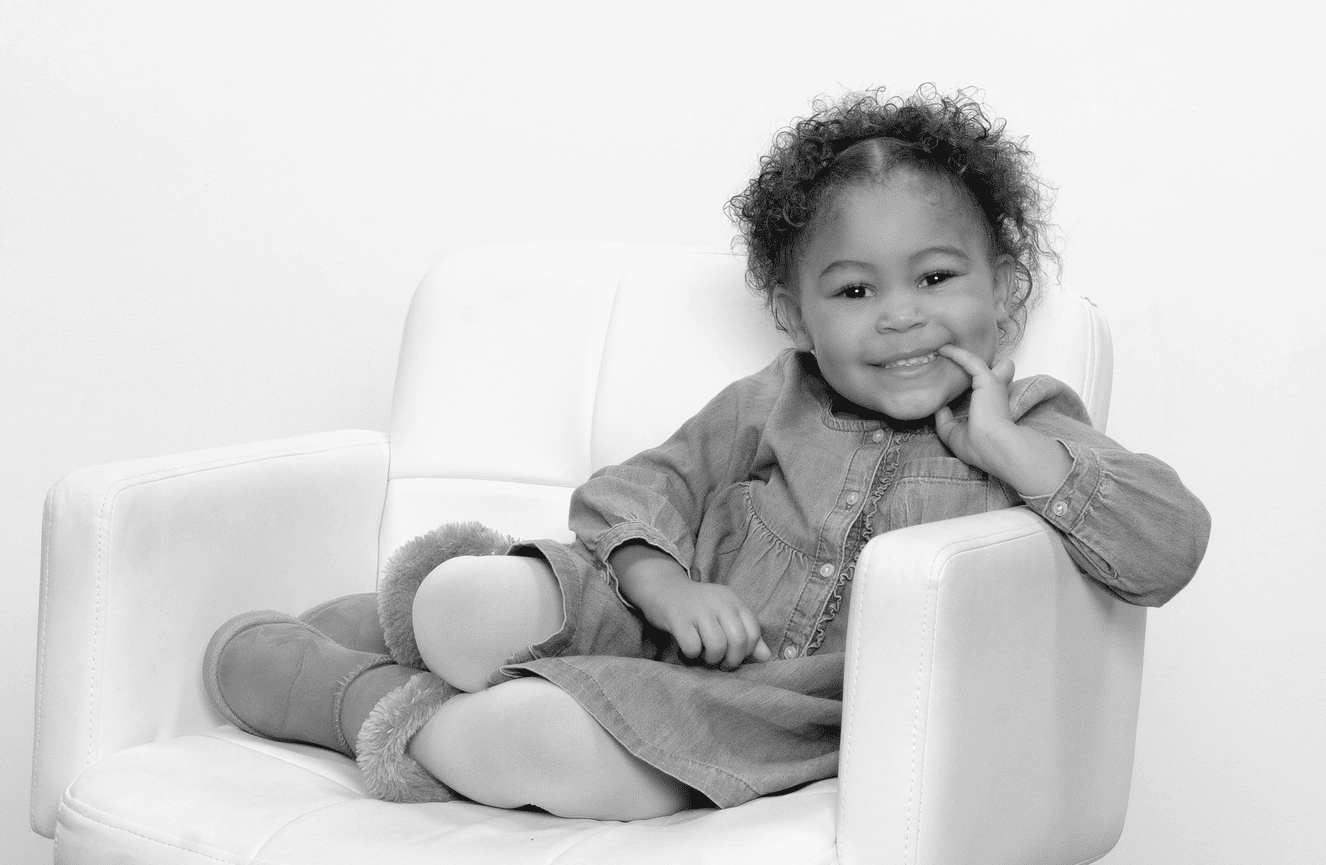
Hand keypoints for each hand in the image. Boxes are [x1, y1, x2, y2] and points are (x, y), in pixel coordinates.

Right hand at [641, 580, 772, 669]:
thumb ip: (746, 634)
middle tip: (721, 663)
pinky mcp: (678, 618)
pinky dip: (692, 654)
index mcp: (733, 600)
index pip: (754, 632)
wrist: (663, 588)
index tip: (736, 657)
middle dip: (731, 660)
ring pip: (717, 645)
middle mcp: (719, 602)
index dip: (748, 652)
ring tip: (705, 656)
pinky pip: (692, 646)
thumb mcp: (725, 614)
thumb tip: (766, 657)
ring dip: (712, 658)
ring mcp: (698, 609)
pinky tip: (689, 649)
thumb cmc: (698, 607)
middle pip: (738, 640)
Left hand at [934, 344, 1071, 496]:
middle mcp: (995, 394)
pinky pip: (970, 360)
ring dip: (962, 354)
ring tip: (943, 348)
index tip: (951, 380)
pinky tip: (943, 350)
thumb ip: (946, 422)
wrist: (993, 446)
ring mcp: (992, 385)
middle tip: (951, 355)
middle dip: (976, 364)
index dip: (972, 384)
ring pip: (980, 363)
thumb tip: (939, 408)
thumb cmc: (978, 446)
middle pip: (989, 371)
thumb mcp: (955, 435)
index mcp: (992, 408)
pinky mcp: (988, 379)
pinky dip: (957, 354)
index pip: (985, 391)